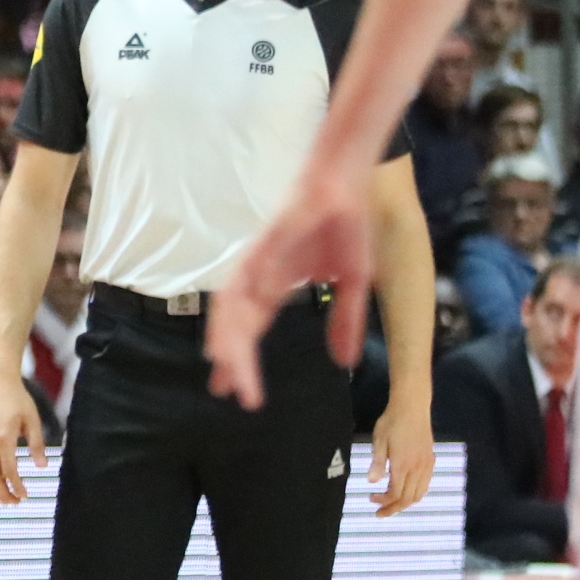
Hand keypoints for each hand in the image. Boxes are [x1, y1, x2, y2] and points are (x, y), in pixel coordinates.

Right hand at [0, 370, 49, 504]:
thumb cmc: (18, 399)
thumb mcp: (33, 420)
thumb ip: (37, 444)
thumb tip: (42, 466)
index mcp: (4, 437)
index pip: (9, 470)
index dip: (17, 486)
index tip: (26, 496)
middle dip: (4, 493)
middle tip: (16, 504)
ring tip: (4, 501)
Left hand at [205, 158, 372, 407]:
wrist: (348, 183)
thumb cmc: (344, 229)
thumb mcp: (354, 285)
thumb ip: (346, 321)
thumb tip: (345, 362)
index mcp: (274, 288)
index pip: (251, 332)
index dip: (244, 363)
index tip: (240, 396)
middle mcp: (259, 275)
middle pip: (236, 322)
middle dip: (231, 357)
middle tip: (225, 391)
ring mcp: (262, 255)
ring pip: (234, 297)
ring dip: (229, 329)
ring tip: (226, 361)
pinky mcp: (273, 233)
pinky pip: (256, 261)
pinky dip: (250, 285)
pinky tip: (251, 308)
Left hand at [366, 399, 433, 516]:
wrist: (412, 407)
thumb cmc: (392, 422)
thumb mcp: (379, 440)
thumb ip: (377, 462)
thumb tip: (372, 482)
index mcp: (403, 464)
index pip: (395, 494)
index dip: (384, 502)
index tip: (371, 501)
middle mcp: (417, 468)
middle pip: (408, 499)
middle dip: (393, 508)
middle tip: (379, 511)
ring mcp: (426, 465)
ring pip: (419, 494)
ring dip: (405, 503)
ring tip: (390, 503)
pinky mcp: (431, 461)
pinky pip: (425, 485)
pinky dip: (415, 493)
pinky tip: (404, 490)